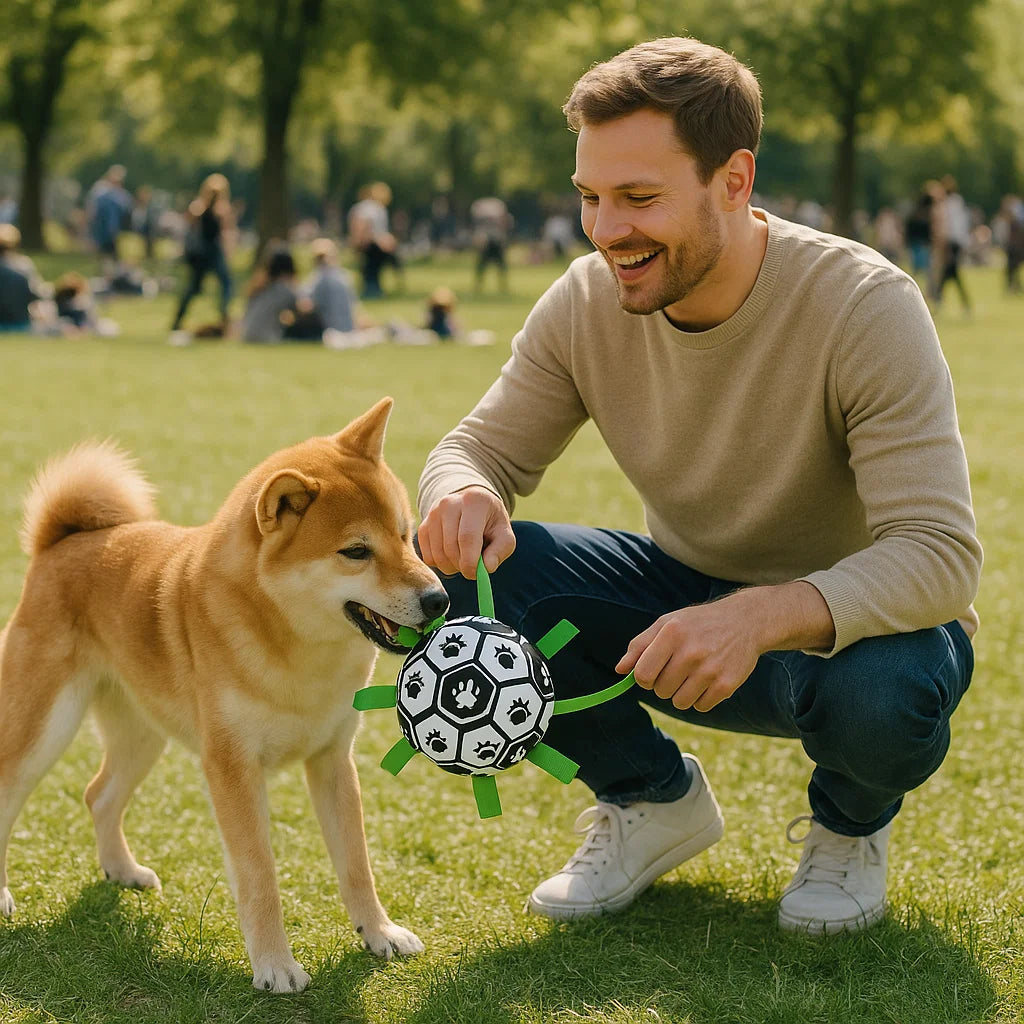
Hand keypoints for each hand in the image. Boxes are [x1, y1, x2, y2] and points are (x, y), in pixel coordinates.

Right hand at [418, 486, 515, 579]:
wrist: (472, 506)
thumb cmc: (490, 523)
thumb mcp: (504, 535)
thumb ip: (500, 551)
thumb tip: (487, 568)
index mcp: (474, 502)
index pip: (467, 537)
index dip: (470, 561)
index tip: (476, 574)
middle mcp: (449, 504)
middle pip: (450, 547)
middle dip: (461, 566)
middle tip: (473, 568)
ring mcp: (433, 514)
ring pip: (437, 554)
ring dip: (451, 567)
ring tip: (464, 559)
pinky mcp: (423, 526)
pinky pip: (428, 557)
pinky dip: (440, 564)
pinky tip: (452, 556)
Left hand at [615, 583, 834, 711]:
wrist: (745, 621)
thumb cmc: (698, 623)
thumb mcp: (667, 623)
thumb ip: (640, 645)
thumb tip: (619, 670)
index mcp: (672, 633)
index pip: (642, 674)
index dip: (643, 677)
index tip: (651, 671)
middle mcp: (691, 652)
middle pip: (660, 690)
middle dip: (663, 684)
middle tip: (677, 669)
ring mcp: (710, 670)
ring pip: (679, 702)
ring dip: (680, 694)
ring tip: (691, 675)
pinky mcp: (727, 685)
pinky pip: (700, 707)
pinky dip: (700, 699)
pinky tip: (708, 680)